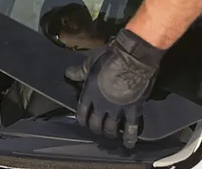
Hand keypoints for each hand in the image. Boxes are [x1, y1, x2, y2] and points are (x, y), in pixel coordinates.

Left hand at [65, 29, 165, 148]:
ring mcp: (117, 109)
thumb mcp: (90, 62)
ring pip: (111, 129)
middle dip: (95, 129)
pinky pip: (131, 128)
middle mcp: (101, 105)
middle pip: (95, 124)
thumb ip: (79, 71)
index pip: (81, 112)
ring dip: (110, 133)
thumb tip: (68, 74)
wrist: (132, 58)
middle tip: (97, 129)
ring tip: (111, 133)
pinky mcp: (132, 110)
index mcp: (89, 93)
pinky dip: (130, 138)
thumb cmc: (109, 58)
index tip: (83, 120)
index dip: (82, 119)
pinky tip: (128, 143)